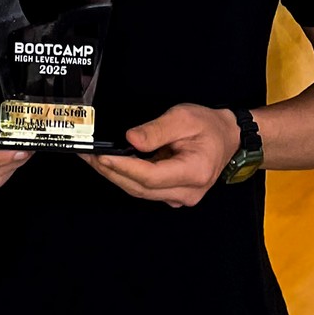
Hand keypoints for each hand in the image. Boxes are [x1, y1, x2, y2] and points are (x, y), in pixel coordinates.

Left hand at [82, 104, 240, 207]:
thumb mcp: (183, 117)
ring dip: (114, 175)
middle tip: (88, 156)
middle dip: (111, 172)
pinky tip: (110, 164)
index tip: (102, 157)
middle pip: (140, 188)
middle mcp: (188, 192)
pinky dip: (125, 177)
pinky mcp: (171, 194)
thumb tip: (131, 140)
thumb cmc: (208, 126)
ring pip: (139, 191)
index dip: (124, 168)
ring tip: (92, 159)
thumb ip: (156, 130)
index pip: (151, 176)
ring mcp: (179, 197)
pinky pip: (143, 189)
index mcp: (195, 172)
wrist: (226, 137)